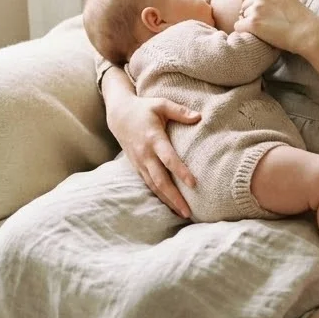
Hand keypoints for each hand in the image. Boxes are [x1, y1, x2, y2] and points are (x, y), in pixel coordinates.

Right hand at [106, 91, 199, 218]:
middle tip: (188, 212)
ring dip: (168, 200)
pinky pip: (149, 184)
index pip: (168, 158)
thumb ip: (180, 111)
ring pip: (154, 186)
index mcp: (153, 138)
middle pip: (160, 179)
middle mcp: (145, 154)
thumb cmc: (144, 109)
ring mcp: (139, 162)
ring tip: (182, 213)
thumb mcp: (161, 104)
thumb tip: (199, 117)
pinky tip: (170, 205)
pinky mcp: (137, 167)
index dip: (180, 171)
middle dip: (174, 197)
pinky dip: (159, 196)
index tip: (194, 184)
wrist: (119, 115)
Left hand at [234, 0, 318, 53]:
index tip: (249, 8)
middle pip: (244, 5)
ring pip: (242, 16)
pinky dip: (244, 32)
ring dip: (249, 23)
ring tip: (264, 30)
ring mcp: (256, 9)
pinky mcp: (253, 23)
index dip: (247, 0)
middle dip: (249, 14)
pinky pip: (238, 26)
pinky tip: (255, 35)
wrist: (307, 33)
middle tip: (263, 24)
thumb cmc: (301, 19)